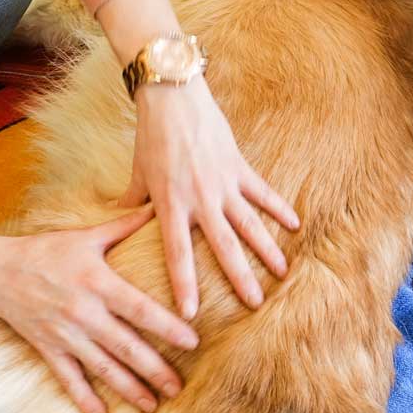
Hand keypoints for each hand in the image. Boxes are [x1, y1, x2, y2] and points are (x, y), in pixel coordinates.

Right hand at [0, 206, 199, 412]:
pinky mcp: (48, 349)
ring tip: (154, 406)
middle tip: (180, 388)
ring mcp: (65, 334)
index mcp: (97, 282)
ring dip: (129, 389)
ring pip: (103, 367)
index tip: (193, 342)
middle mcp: (83, 312)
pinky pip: (68, 379)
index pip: (139, 309)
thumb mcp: (86, 235)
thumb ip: (123, 226)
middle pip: (126, 346)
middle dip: (155, 369)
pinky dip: (84, 399)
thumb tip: (156, 206)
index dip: (167, 326)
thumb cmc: (46, 250)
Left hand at [122, 76, 299, 319]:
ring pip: (250, 224)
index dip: (185, 285)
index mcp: (171, 205)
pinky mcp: (238, 167)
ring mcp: (223, 184)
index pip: (178, 254)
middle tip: (255, 305)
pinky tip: (295, 226)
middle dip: (240, 278)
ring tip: (282, 273)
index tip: (191, 314)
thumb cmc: (151, 137)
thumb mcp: (138, 173)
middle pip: (224, 247)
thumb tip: (116, 220)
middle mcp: (200, 199)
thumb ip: (132, 202)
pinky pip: (263, 192)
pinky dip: (280, 208)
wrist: (173, 98)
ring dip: (267, 250)